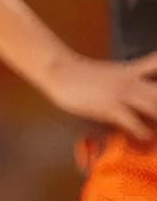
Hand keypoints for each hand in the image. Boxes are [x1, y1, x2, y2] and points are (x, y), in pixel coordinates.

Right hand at [41, 52, 156, 141]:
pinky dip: (143, 132)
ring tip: (155, 130)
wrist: (59, 70)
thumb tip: (145, 87)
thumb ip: (132, 77)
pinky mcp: (110, 106)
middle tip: (156, 117)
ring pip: (154, 107)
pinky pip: (134, 122)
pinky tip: (143, 137)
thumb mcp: (113, 72)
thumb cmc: (83, 75)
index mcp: (133, 72)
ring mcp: (121, 93)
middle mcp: (132, 81)